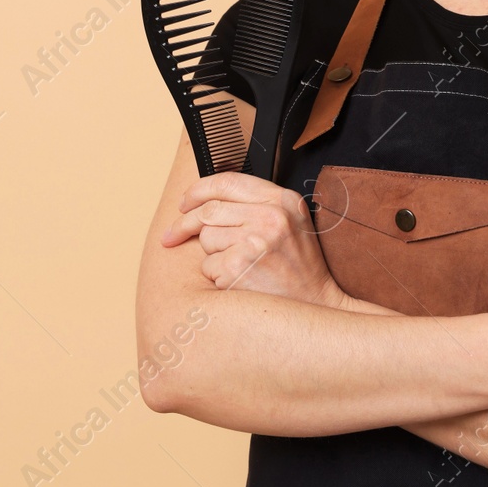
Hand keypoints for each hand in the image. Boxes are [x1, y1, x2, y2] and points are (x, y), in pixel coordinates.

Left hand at [161, 172, 347, 308]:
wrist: (316, 305)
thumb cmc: (298, 267)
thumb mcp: (290, 223)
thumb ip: (258, 204)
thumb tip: (206, 199)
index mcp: (284, 200)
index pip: (228, 181)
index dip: (199, 190)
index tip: (185, 202)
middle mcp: (271, 216)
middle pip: (209, 210)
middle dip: (184, 224)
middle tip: (171, 236)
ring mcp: (254, 241)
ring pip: (206, 238)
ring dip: (212, 254)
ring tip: (240, 266)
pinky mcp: (238, 266)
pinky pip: (208, 265)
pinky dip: (217, 276)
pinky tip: (240, 281)